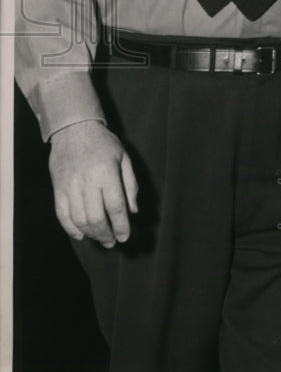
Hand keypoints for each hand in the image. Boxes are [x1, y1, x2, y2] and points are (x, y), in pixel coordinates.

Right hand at [49, 120, 138, 247]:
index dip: (121, 225)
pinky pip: (62, 215)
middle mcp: (86, 181)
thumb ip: (130, 185)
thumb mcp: (124, 158)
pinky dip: (70, 229)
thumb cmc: (103, 143)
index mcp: (106, 173)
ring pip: (78, 220)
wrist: (74, 129)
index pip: (115, 206)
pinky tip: (81, 235)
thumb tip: (133, 210)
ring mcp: (69, 186)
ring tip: (100, 238)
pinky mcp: (57, 189)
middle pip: (95, 218)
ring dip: (90, 234)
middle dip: (105, 234)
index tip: (125, 236)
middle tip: (112, 241)